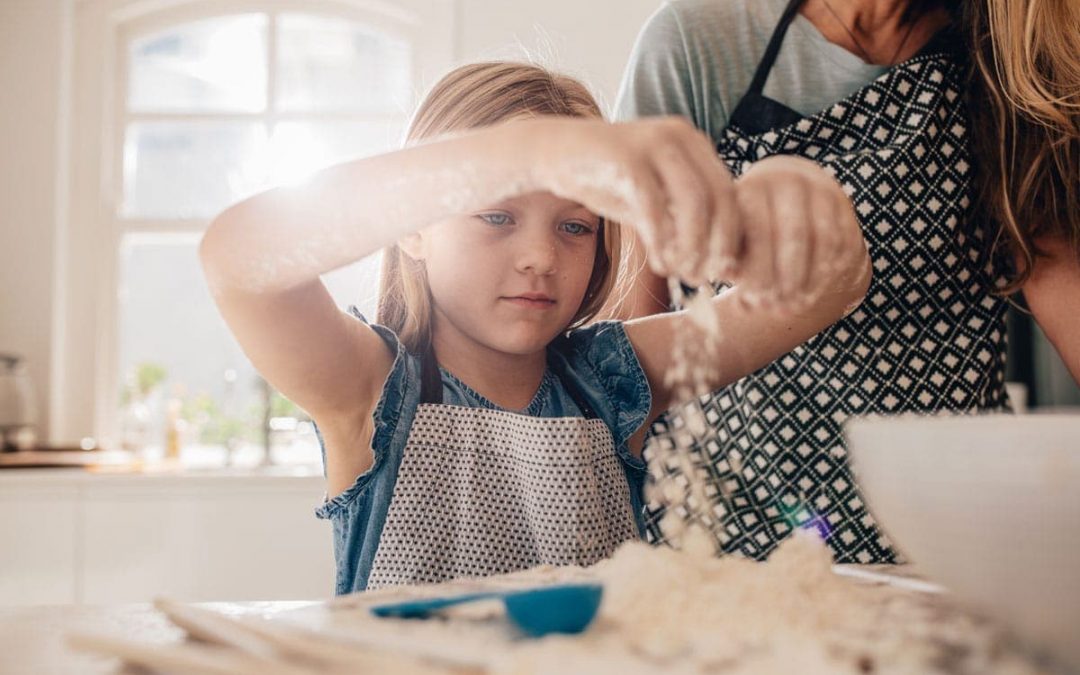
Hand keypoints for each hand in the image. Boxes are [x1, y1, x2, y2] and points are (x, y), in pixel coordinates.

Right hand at [530, 116, 740, 285]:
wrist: (552, 153)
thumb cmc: (606, 178)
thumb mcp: (652, 199)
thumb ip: (682, 220)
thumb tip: (717, 262)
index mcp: (692, 142)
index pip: (729, 191)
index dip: (732, 235)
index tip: (722, 270)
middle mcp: (679, 135)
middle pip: (719, 197)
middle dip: (717, 244)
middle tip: (705, 278)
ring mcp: (653, 142)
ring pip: (693, 202)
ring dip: (692, 245)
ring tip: (680, 273)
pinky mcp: (625, 157)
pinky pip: (654, 205)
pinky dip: (660, 240)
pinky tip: (657, 263)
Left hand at [731, 155, 870, 307]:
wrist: (785, 200)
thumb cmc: (748, 234)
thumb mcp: (732, 246)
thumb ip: (733, 268)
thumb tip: (743, 304)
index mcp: (753, 188)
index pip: (759, 231)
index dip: (757, 271)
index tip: (751, 302)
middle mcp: (788, 180)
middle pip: (794, 234)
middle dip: (786, 279)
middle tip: (778, 310)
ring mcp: (820, 188)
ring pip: (824, 240)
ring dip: (812, 279)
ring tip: (797, 306)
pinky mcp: (842, 202)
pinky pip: (844, 241)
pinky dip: (831, 271)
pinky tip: (815, 292)